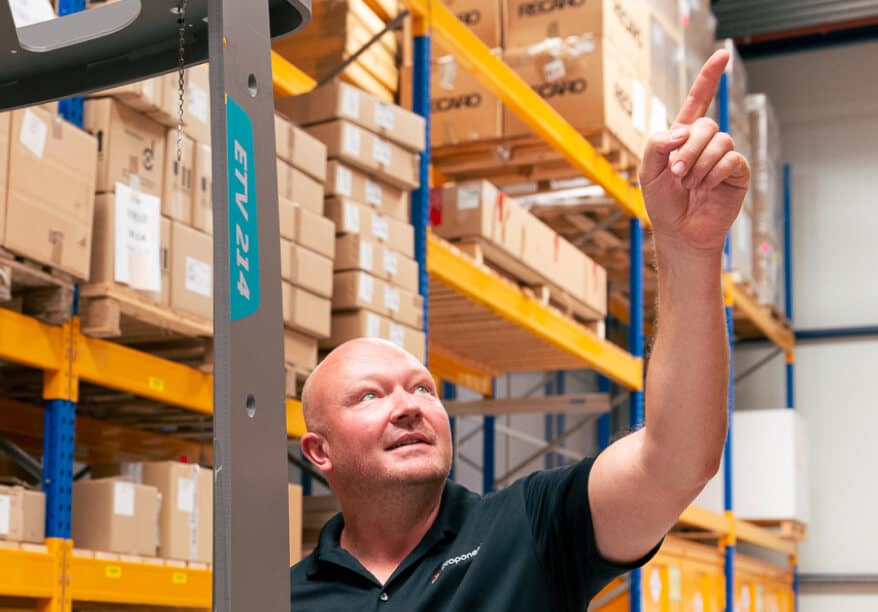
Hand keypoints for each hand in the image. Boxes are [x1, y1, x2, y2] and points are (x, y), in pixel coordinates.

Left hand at [638, 50, 750, 254]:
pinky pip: (730, 159)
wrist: (679, 232)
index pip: (698, 100)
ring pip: (718, 141)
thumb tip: (682, 132)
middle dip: (688, 150)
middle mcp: (706, 142)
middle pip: (705, 125)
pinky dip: (713, 174)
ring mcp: (723, 156)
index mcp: (683, 136)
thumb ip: (657, 145)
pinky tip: (705, 189)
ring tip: (689, 186)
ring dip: (698, 165)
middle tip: (676, 173)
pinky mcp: (736, 173)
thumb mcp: (647, 172)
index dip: (709, 77)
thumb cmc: (663, 203)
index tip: (723, 54)